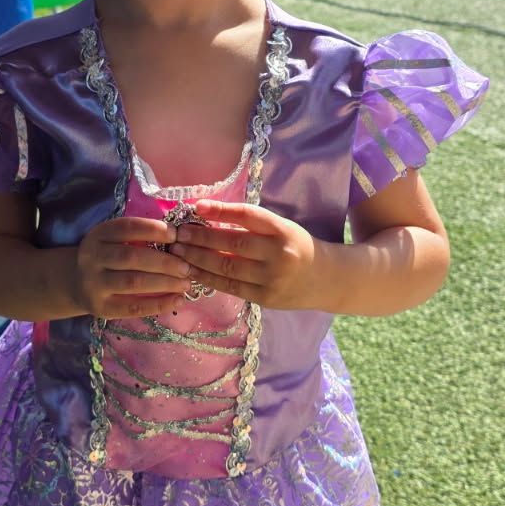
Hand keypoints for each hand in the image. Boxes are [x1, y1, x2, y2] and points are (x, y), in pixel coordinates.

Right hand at [74, 216, 192, 318]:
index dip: (152, 230)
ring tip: (186, 283)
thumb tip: (178, 237)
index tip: (176, 234)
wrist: (76, 282)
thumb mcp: (112, 240)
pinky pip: (132, 307)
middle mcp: (92, 258)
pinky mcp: (101, 308)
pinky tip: (177, 300)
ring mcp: (94, 284)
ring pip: (133, 282)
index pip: (126, 228)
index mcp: (99, 235)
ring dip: (165, 282)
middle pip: (131, 257)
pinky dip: (158, 304)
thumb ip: (137, 236)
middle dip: (164, 261)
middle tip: (186, 266)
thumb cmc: (107, 257)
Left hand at [172, 201, 318, 307]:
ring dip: (197, 259)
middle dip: (200, 238)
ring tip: (177, 252)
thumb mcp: (282, 228)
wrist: (327, 279)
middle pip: (232, 243)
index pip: (247, 216)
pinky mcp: (265, 298)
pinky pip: (230, 287)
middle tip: (177, 233)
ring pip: (227, 267)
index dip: (220, 210)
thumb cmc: (297, 247)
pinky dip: (208, 278)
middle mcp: (278, 254)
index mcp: (282, 229)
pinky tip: (191, 271)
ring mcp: (271, 278)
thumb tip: (207, 216)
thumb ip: (252, 225)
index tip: (196, 207)